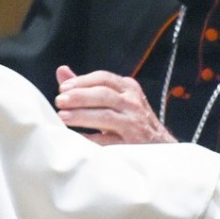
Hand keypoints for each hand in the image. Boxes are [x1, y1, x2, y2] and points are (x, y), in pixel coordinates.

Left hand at [54, 65, 177, 145]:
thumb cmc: (130, 120)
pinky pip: (107, 140)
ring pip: (106, 115)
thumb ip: (88, 87)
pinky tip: (76, 138)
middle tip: (59, 101)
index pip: (103, 78)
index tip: (63, 88)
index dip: (82, 81)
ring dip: (82, 115)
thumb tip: (62, 71)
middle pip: (103, 94)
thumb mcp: (113, 99)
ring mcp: (134, 123)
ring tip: (63, 117)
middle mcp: (133, 102)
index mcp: (128, 88)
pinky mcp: (133, 143)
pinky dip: (90, 138)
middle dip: (79, 97)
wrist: (159, 147)